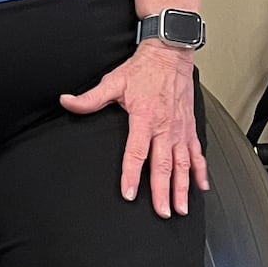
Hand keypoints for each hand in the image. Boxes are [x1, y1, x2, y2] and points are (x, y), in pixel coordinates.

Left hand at [60, 41, 208, 217]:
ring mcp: (180, 129)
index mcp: (144, 118)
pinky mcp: (189, 128)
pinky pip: (197, 153)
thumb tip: (66, 102)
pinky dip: (200, 171)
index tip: (129, 193)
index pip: (136, 152)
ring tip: (181, 208)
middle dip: (162, 191)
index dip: (131, 174)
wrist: (170, 54)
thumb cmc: (143, 69)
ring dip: (182, 188)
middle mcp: (164, 127)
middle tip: (162, 212)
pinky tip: (201, 187)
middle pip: (163, 165)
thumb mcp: (113, 82)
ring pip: (183, 164)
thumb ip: (90, 98)